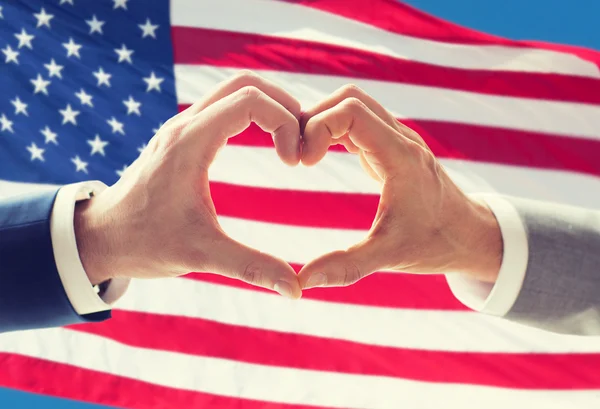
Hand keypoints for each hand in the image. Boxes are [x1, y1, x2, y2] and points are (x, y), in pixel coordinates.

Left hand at [73, 71, 302, 298]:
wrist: (101, 236)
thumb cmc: (144, 243)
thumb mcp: (200, 255)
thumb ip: (250, 267)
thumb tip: (295, 289)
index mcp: (189, 143)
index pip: (250, 100)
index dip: (285, 122)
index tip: (294, 162)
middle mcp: (185, 125)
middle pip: (246, 84)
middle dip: (283, 106)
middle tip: (302, 142)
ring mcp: (182, 127)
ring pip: (234, 90)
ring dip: (268, 107)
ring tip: (290, 141)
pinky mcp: (182, 136)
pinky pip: (223, 106)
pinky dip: (252, 114)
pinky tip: (266, 142)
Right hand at [297, 85, 502, 288]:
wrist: (470, 235)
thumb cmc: (434, 244)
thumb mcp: (389, 258)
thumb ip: (345, 268)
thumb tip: (302, 282)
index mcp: (401, 157)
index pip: (351, 111)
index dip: (317, 128)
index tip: (303, 164)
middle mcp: (401, 138)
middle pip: (349, 98)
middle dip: (314, 119)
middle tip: (298, 156)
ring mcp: (398, 139)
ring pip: (354, 104)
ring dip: (323, 121)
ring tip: (305, 155)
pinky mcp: (393, 146)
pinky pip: (358, 120)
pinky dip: (333, 129)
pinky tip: (320, 155)